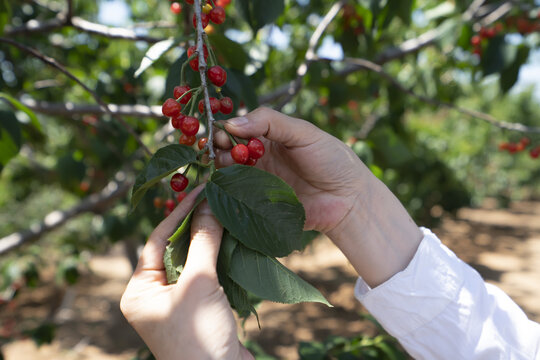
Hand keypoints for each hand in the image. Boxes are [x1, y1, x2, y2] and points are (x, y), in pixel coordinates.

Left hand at [120, 188, 252, 359]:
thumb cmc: (199, 336)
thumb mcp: (199, 284)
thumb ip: (203, 242)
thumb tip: (210, 204)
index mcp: (139, 291)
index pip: (157, 240)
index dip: (180, 213)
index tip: (200, 190)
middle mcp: (153, 296)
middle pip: (174, 249)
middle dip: (195, 225)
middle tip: (215, 197)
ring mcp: (177, 303)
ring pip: (192, 261)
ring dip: (209, 240)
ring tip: (225, 213)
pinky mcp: (199, 309)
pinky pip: (206, 275)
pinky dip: (219, 258)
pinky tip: (232, 240)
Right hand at [217, 107, 421, 286]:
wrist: (349, 200)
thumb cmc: (331, 160)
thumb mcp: (303, 133)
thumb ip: (269, 122)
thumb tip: (232, 122)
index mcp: (268, 137)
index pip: (238, 128)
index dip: (225, 129)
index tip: (218, 133)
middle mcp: (259, 159)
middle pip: (228, 151)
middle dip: (219, 149)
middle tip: (218, 152)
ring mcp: (257, 183)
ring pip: (228, 174)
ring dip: (220, 170)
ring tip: (221, 169)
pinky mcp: (258, 206)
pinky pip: (236, 199)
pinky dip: (225, 194)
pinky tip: (221, 190)